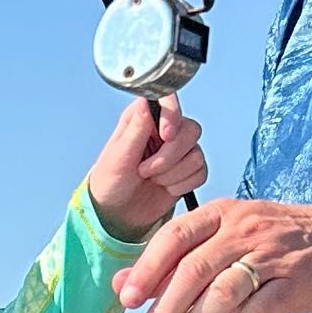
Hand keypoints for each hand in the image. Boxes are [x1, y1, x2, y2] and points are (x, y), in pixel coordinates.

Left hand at [85, 95, 208, 240]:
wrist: (117, 212)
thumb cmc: (110, 181)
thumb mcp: (117, 156)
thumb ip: (135, 130)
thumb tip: (146, 102)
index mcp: (144, 117)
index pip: (169, 99)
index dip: (173, 115)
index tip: (165, 136)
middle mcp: (164, 128)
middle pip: (190, 130)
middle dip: (169, 157)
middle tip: (144, 171)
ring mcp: (178, 149)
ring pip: (197, 154)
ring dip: (172, 174)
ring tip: (151, 179)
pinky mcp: (188, 169)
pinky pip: (201, 172)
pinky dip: (182, 184)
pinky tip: (164, 187)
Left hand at [112, 195, 311, 312]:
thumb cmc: (279, 245)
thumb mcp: (228, 239)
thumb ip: (177, 260)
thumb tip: (122, 284)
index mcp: (224, 213)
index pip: (174, 237)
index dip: (147, 270)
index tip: (126, 301)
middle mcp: (246, 228)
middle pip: (194, 270)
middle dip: (163, 309)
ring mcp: (273, 254)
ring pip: (224, 292)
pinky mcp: (296, 281)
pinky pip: (259, 308)